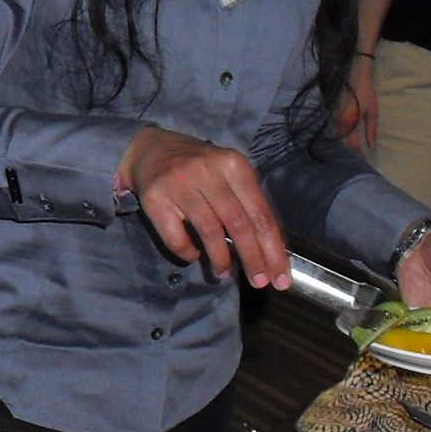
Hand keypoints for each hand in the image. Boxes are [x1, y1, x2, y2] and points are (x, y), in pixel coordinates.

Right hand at [118, 125, 289, 287]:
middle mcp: (209, 172)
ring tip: (224, 273)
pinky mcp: (155, 199)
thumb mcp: (228, 174)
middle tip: (259, 282)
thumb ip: (247, 203)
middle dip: (253, 259)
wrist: (150, 149)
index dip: (273, 249)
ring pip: (210, 232)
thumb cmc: (198, 167)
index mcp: (234, 165)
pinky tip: (194, 256)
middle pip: (239, 225)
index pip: (261, 214)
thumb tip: (269, 250)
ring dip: (221, 259)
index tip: (280, 277)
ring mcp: (181, 185)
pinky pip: (177, 238)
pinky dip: (188, 253)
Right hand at [341, 54, 378, 153]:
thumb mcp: (372, 111)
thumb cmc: (365, 92)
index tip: (363, 160)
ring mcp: (332, 116)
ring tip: (349, 149)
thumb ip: (371, 130)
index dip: (358, 153)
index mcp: (350, 123)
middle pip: (342, 142)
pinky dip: (338, 134)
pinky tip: (343, 136)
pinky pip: (333, 127)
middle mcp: (338, 122)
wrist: (353, 74)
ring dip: (343, 142)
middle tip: (355, 157)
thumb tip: (372, 146)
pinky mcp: (329, 111)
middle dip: (348, 150)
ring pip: (336, 134)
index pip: (353, 144)